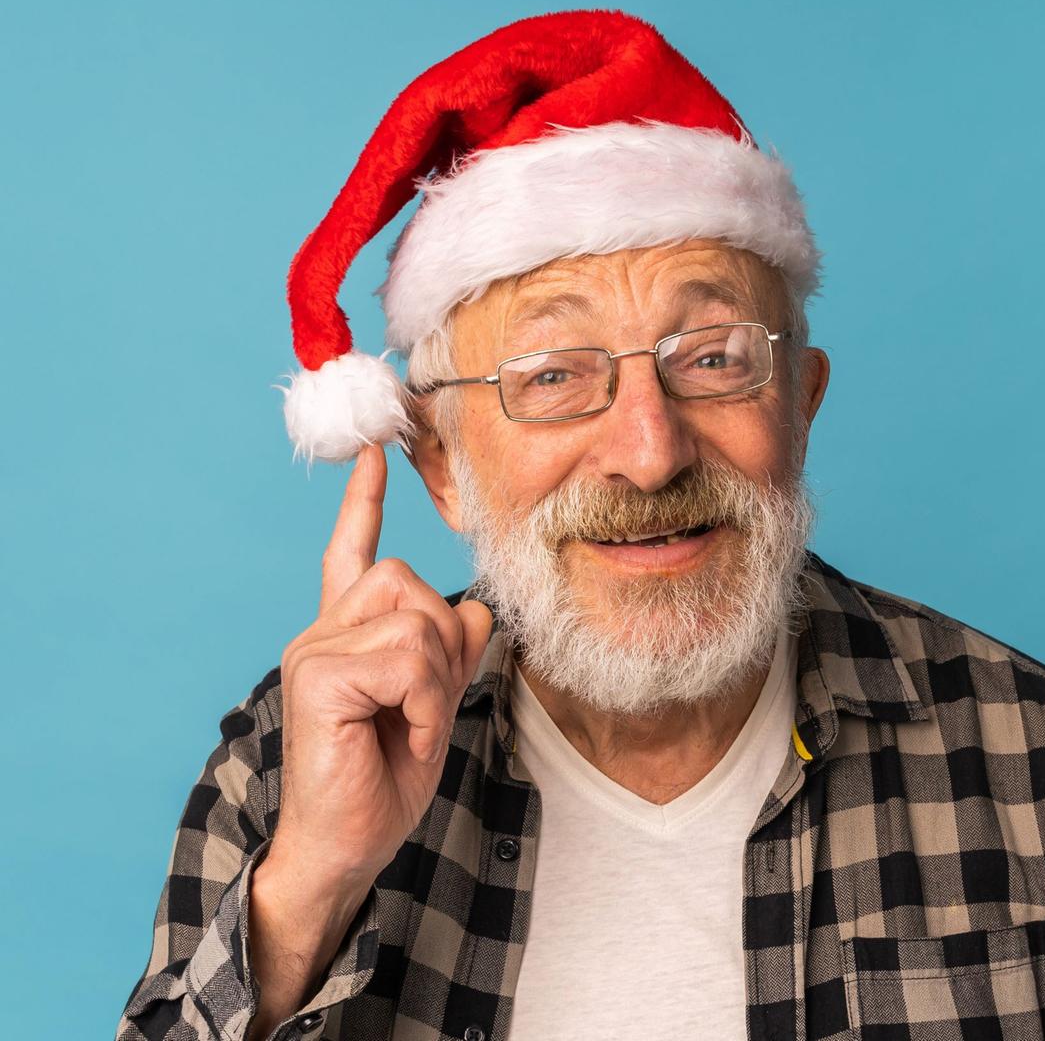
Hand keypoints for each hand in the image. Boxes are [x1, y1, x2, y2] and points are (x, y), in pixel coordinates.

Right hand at [270, 444, 494, 894]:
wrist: (348, 845)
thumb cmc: (383, 780)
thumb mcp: (434, 705)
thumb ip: (450, 653)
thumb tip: (478, 608)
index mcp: (346, 634)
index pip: (353, 554)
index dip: (364, 502)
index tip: (376, 450)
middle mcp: (323, 632)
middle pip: (411, 583)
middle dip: (443, 645)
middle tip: (424, 708)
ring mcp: (314, 650)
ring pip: (416, 619)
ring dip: (435, 681)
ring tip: (408, 726)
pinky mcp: (318, 676)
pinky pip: (405, 657)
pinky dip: (422, 703)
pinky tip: (400, 736)